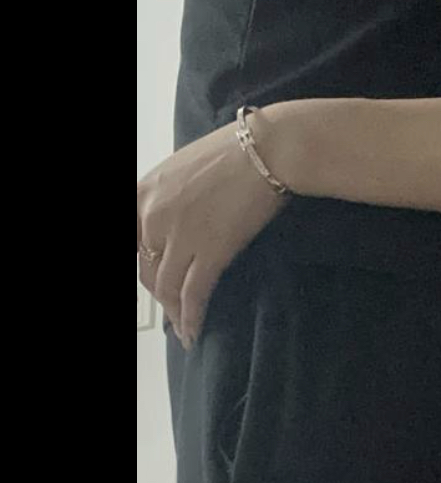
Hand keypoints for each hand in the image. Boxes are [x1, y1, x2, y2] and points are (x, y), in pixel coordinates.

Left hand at [137, 119, 285, 346]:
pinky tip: (193, 332)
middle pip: (146, 268)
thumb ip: (169, 195)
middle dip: (160, 294)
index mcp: (143, 190)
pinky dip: (190, 317)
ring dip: (174, 313)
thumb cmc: (235, 150)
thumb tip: (176, 219)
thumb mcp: (183, 166)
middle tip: (173, 309)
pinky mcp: (210, 252)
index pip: (130, 240)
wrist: (268, 151)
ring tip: (183, 331)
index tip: (154, 279)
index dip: (142, 265)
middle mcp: (152, 214)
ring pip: (167, 286)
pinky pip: (193, 294)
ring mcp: (179, 235)